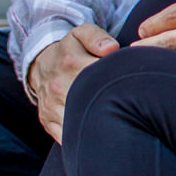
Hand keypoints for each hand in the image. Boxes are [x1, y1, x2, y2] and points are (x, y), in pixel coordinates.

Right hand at [27, 23, 118, 142]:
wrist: (41, 65)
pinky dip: (83, 141)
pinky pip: (66, 138)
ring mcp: (51, 106)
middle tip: (129, 109)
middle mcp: (59, 86)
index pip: (103, 76)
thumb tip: (112, 49)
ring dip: (100, 127)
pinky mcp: (47, 121)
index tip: (134, 86)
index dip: (121, 83)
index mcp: (71, 63)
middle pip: (93, 104)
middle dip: (114, 108)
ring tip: (117, 124)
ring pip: (78, 124)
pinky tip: (99, 136)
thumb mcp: (82, 34)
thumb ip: (97, 37)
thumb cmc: (70, 50)